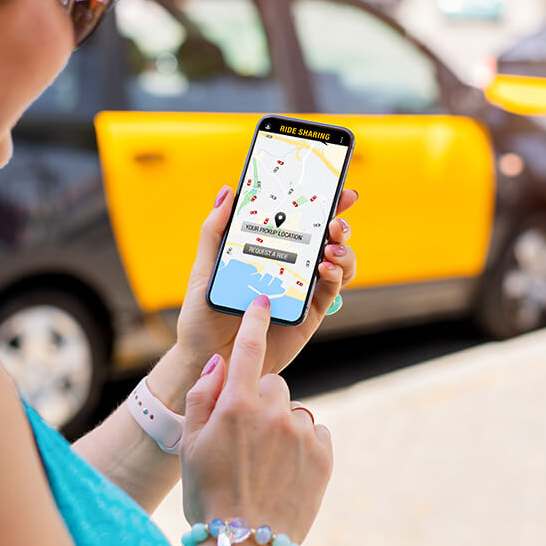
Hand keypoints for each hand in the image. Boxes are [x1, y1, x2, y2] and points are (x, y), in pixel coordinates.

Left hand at [174, 186, 357, 379]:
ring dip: (343, 250)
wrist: (207, 359)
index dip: (320, 203)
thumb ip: (214, 232)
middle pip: (326, 238)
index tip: (334, 187)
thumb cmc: (203, 316)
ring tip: (329, 248)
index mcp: (269, 251)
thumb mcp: (204, 269)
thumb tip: (228, 192)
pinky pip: (331, 291)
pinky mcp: (310, 314)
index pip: (299, 221)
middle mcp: (291, 268)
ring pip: (337, 262)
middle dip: (339, 222)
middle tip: (335, 220)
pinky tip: (324, 268)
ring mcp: (303, 290)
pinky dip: (335, 275)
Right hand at [181, 295, 332, 540]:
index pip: (249, 348)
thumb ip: (204, 395)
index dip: (256, 319)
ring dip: (280, 425)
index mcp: (236, 406)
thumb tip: (222, 362)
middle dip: (260, 401)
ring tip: (264, 463)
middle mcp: (273, 413)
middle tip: (245, 438)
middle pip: (272, 384)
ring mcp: (302, 434)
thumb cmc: (209, 495)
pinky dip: (302, 444)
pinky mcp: (324, 454)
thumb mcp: (192, 444)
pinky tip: (285, 470)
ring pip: (292, 410)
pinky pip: (314, 432)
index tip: (264, 299)